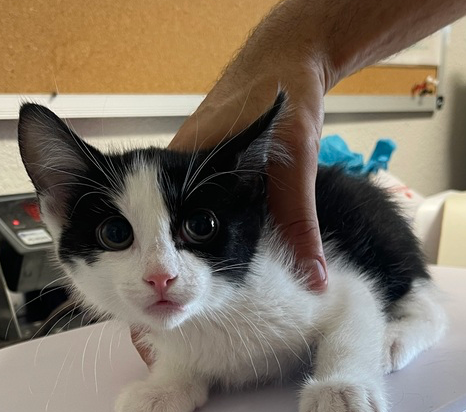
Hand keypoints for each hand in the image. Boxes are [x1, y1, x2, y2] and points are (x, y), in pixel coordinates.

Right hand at [170, 68, 327, 290]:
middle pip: (156, 220)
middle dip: (167, 260)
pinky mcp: (198, 163)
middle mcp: (174, 163)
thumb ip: (299, 224)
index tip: (172, 297)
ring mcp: (184, 162)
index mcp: (184, 161)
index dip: (161, 260)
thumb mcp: (297, 165)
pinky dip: (194, 225)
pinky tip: (206, 248)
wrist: (289, 56)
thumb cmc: (288, 94)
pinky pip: (186, 201)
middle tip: (179, 302)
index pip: (153, 218)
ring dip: (180, 245)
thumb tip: (313, 281)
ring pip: (171, 212)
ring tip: (188, 286)